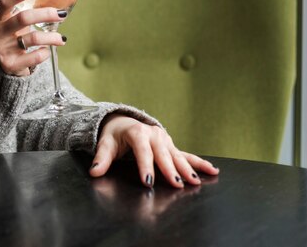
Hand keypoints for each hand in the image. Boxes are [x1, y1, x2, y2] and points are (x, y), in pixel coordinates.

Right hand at [0, 0, 65, 75]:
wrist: (2, 64)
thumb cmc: (11, 35)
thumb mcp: (15, 16)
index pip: (5, 1)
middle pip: (23, 18)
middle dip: (46, 14)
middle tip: (62, 14)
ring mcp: (2, 49)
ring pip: (32, 39)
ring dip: (51, 37)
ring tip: (61, 38)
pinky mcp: (10, 64)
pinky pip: (34, 57)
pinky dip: (45, 53)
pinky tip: (47, 51)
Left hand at [89, 114, 219, 187]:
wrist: (123, 121)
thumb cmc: (114, 135)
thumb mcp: (105, 144)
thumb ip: (101, 159)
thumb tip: (95, 172)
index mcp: (137, 132)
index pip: (142, 151)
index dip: (145, 166)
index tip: (147, 181)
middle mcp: (153, 134)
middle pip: (162, 154)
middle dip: (169, 170)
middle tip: (176, 184)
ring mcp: (164, 139)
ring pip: (177, 155)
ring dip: (186, 168)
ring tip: (194, 181)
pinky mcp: (170, 145)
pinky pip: (186, 155)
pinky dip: (198, 163)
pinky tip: (212, 171)